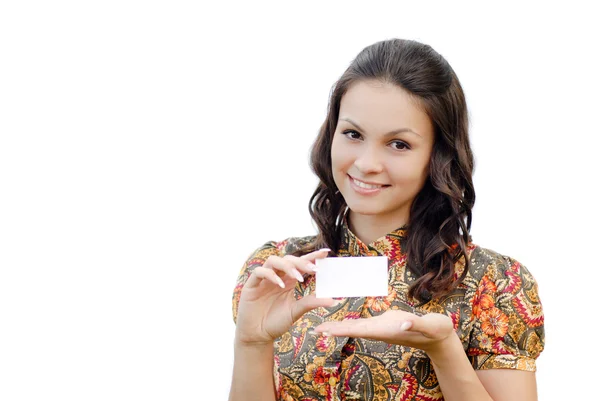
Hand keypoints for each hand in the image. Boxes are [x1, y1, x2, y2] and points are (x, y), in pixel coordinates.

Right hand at [235, 248, 336, 344]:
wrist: (258, 336)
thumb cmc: (276, 322)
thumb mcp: (296, 312)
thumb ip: (311, 302)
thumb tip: (333, 300)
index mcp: (288, 280)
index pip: (301, 264)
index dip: (312, 256)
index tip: (326, 253)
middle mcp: (277, 276)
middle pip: (288, 259)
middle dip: (302, 262)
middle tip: (314, 269)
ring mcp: (264, 279)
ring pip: (274, 261)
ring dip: (287, 266)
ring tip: (298, 277)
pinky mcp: (252, 285)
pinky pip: (259, 272)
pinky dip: (270, 275)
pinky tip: (280, 284)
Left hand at [313, 310, 454, 354]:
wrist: (439, 336)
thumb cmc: (435, 330)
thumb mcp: (428, 325)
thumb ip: (416, 324)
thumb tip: (404, 323)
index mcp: (386, 330)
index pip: (359, 330)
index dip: (342, 330)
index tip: (326, 330)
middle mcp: (380, 331)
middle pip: (352, 330)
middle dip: (334, 329)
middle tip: (315, 329)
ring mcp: (382, 328)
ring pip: (356, 328)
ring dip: (339, 327)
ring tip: (322, 327)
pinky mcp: (384, 323)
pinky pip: (364, 323)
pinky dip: (350, 322)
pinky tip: (342, 321)